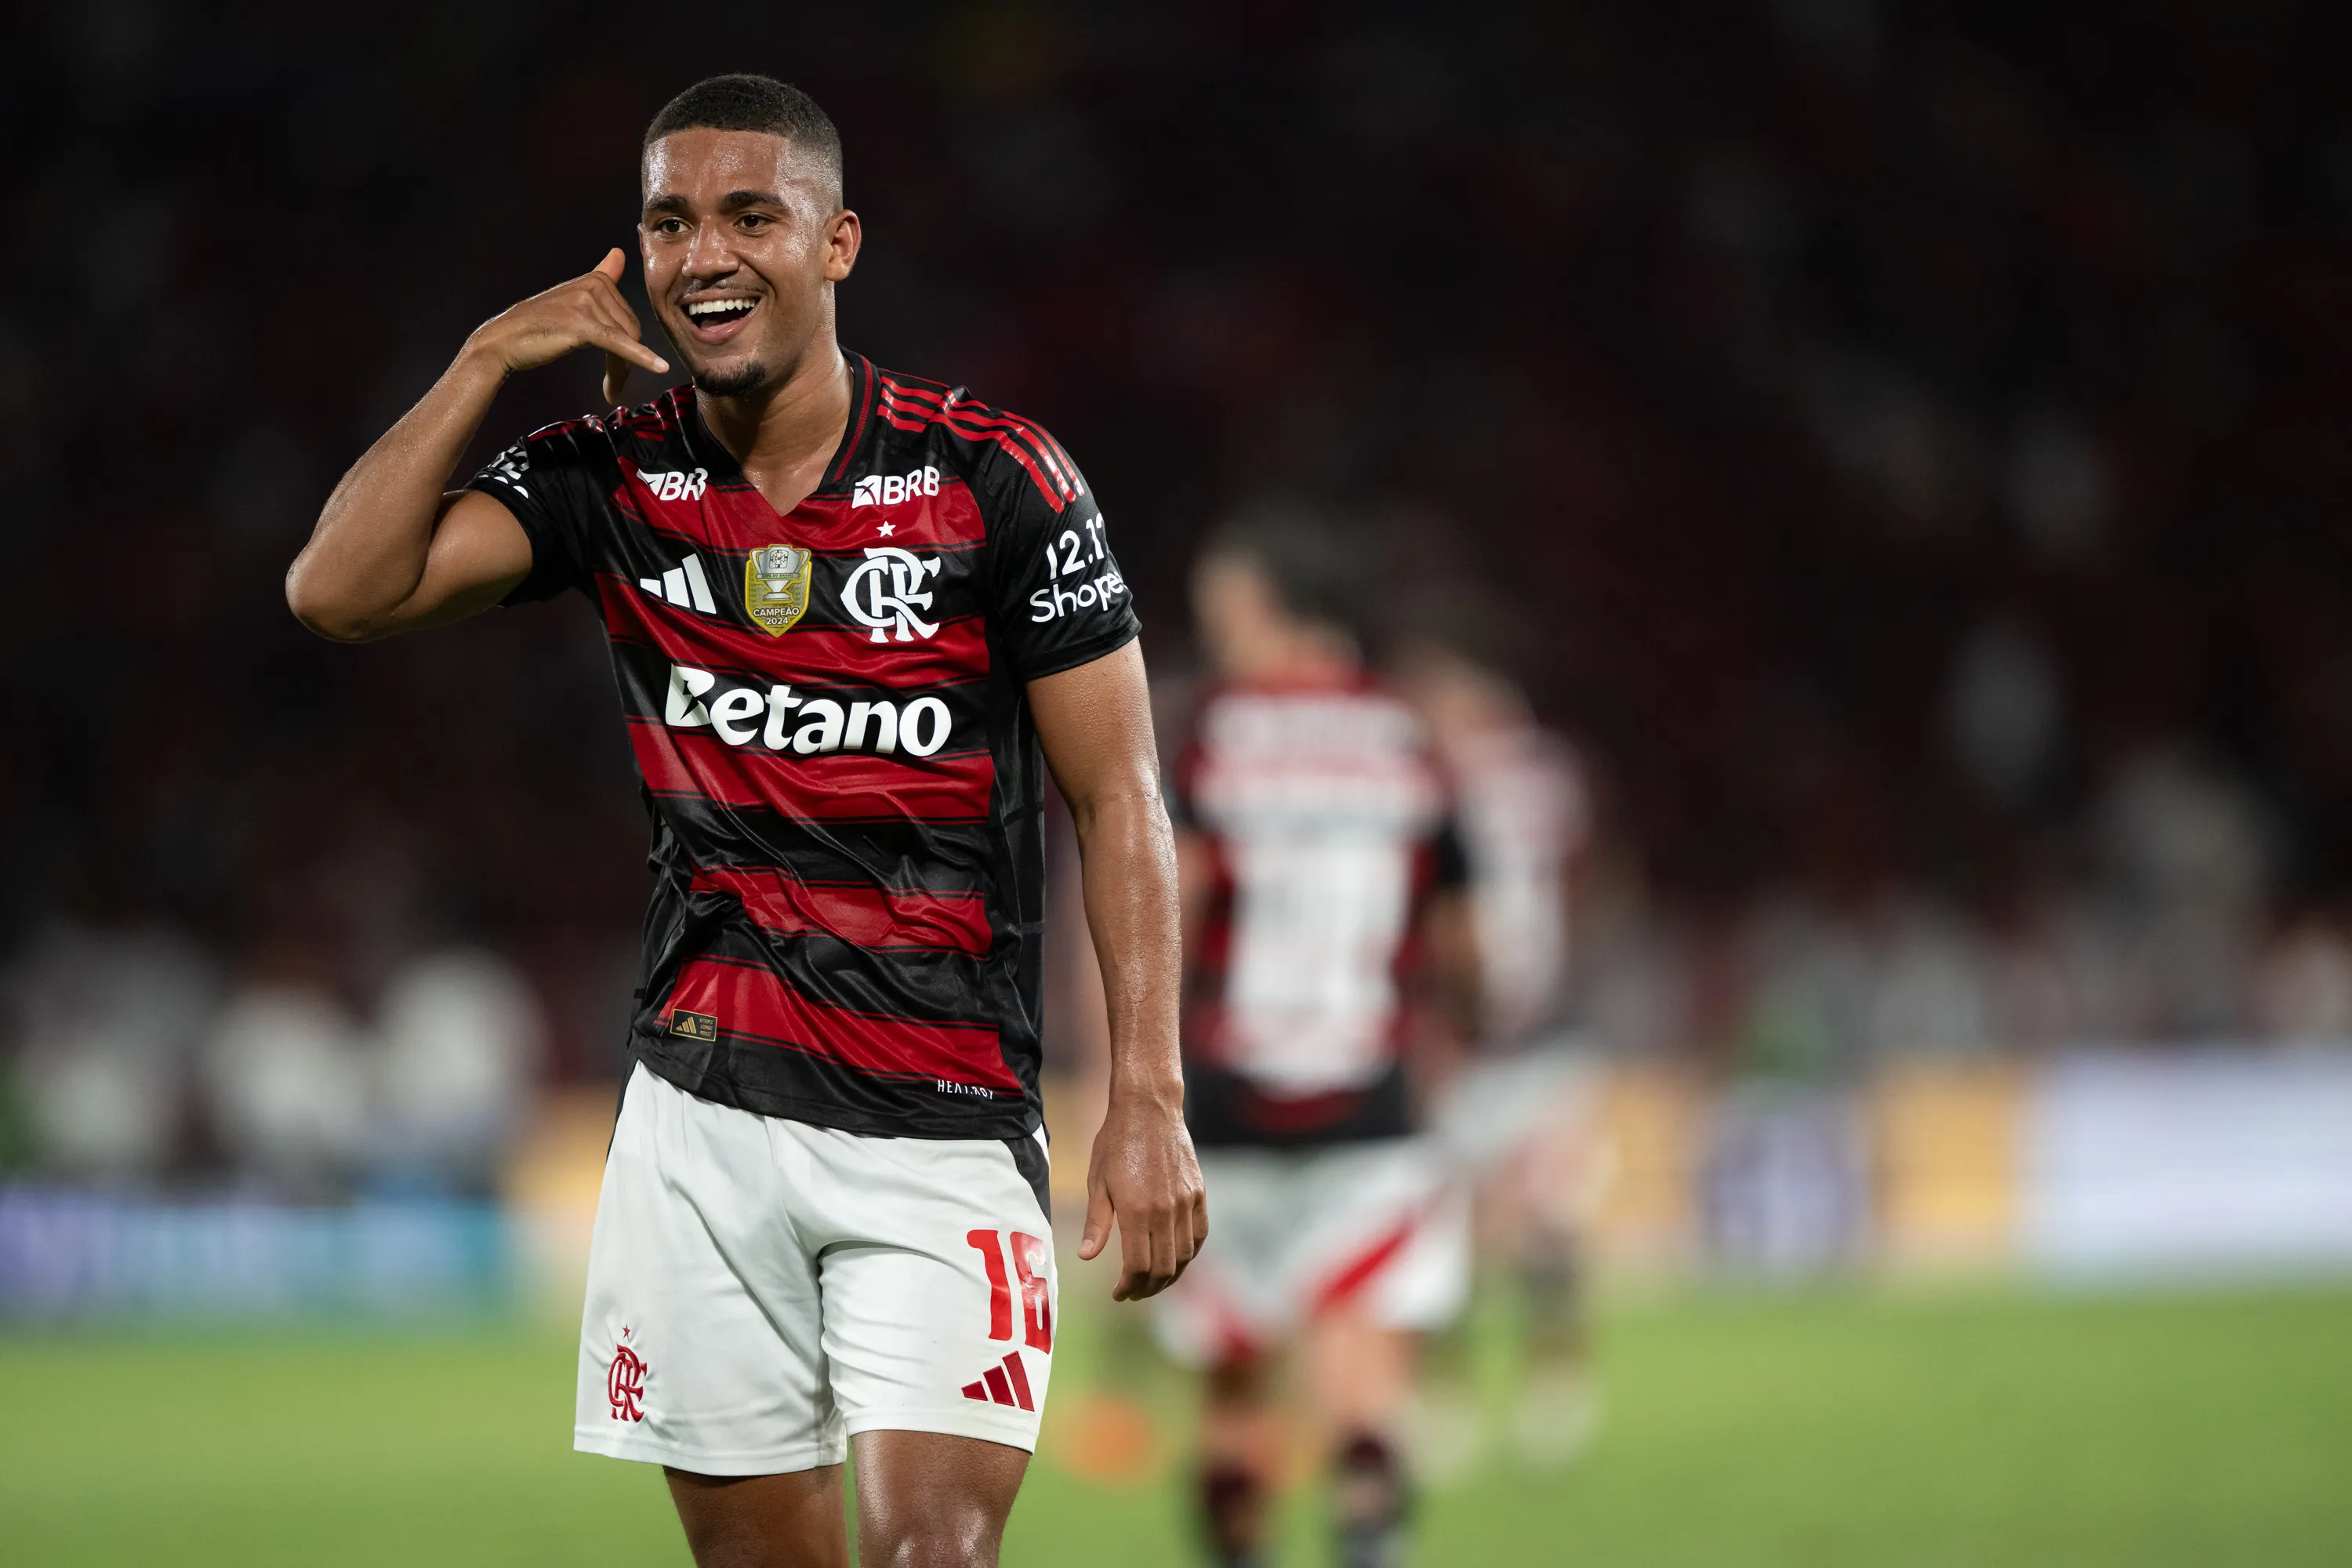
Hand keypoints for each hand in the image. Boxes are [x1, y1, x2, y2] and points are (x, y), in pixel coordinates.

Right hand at [463, 248, 668, 405]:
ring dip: (621, 370)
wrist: (504, 340)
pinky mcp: (584, 325)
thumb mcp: (571, 297)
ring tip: (611, 388)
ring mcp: (587, 303)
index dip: (632, 340)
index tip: (645, 358)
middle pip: (631, 329)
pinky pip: (619, 344)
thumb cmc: (537, 325)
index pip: (627, 313)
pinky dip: (641, 358)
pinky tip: (660, 368)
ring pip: (626, 341)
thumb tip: (619, 252)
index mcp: (595, 280)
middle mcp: (593, 286)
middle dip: (627, 360)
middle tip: (614, 384)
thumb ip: (600, 276)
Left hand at [1078, 1083, 1208, 1300]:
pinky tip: (1177, 1260)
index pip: (1139, 1266)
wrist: (1149, 1108)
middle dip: (1148, 1288)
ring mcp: (1186, 1202)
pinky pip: (1199, 1235)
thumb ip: (1096, 1223)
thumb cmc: (1116, 1142)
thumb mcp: (1097, 1181)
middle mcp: (1166, 1210)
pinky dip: (1190, 1254)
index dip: (1129, 1286)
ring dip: (1169, 1276)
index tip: (1118, 1293)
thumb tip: (1086, 1257)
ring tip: (1153, 1281)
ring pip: (1185, 1256)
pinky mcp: (1199, 1193)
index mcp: (1137, 1210)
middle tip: (1133, 1293)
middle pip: (1164, 1268)